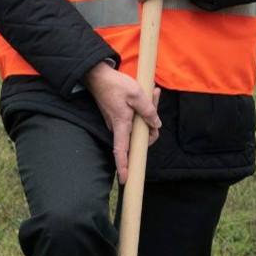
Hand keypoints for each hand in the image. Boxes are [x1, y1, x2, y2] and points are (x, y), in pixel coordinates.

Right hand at [85, 61, 160, 181]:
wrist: (98, 75)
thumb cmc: (115, 84)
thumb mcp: (137, 94)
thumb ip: (149, 111)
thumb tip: (156, 125)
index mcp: (121, 124)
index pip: (120, 150)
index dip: (123, 165)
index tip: (125, 179)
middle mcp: (117, 127)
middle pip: (137, 137)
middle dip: (151, 126)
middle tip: (155, 99)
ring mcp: (117, 122)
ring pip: (137, 127)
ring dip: (148, 115)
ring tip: (153, 94)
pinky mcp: (118, 116)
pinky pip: (134, 120)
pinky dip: (142, 111)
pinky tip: (148, 96)